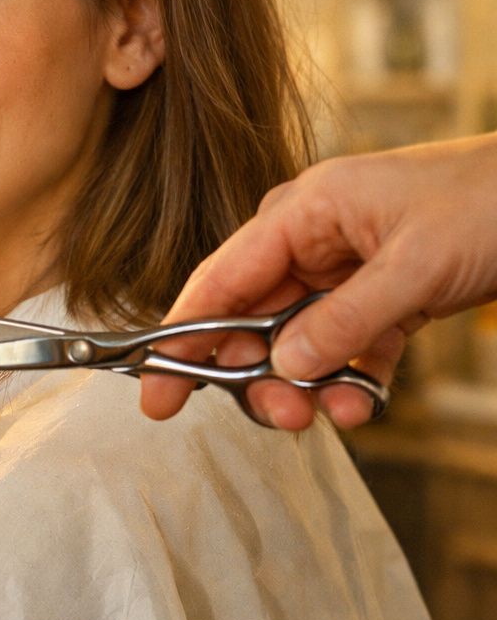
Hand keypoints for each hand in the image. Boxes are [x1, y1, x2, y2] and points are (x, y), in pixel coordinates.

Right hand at [140, 134, 496, 429]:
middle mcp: (315, 239)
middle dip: (260, 375)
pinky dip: (351, 380)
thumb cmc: (491, 202)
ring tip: (335, 413)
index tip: (155, 394)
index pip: (221, 280)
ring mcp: (349, 269)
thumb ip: (344, 320)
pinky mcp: (385, 295)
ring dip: (309, 384)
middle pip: (255, 319)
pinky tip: (361, 404)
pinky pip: (349, 348)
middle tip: (282, 417)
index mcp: (303, 211)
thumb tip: (281, 366)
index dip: (182, 338)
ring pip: (300, 341)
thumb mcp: (413, 266)